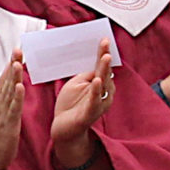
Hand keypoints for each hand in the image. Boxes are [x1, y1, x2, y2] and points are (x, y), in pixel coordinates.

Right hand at [0, 52, 26, 169]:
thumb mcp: (4, 113)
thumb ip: (8, 99)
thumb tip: (14, 85)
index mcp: (1, 102)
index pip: (6, 79)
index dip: (11, 64)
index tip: (17, 50)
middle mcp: (1, 105)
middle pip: (7, 81)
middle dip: (13, 65)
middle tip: (18, 49)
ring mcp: (4, 114)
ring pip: (9, 92)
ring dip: (13, 77)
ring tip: (17, 63)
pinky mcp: (8, 124)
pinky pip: (13, 109)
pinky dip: (17, 97)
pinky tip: (20, 87)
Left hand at [49, 41, 116, 169]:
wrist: (63, 130)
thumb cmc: (70, 106)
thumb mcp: (75, 85)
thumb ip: (86, 75)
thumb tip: (94, 64)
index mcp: (97, 86)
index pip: (101, 66)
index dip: (103, 53)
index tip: (104, 39)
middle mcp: (102, 94)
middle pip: (105, 73)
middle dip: (105, 58)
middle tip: (106, 44)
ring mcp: (97, 104)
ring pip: (103, 85)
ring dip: (104, 71)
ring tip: (105, 58)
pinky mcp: (89, 114)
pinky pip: (94, 101)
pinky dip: (96, 91)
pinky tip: (97, 81)